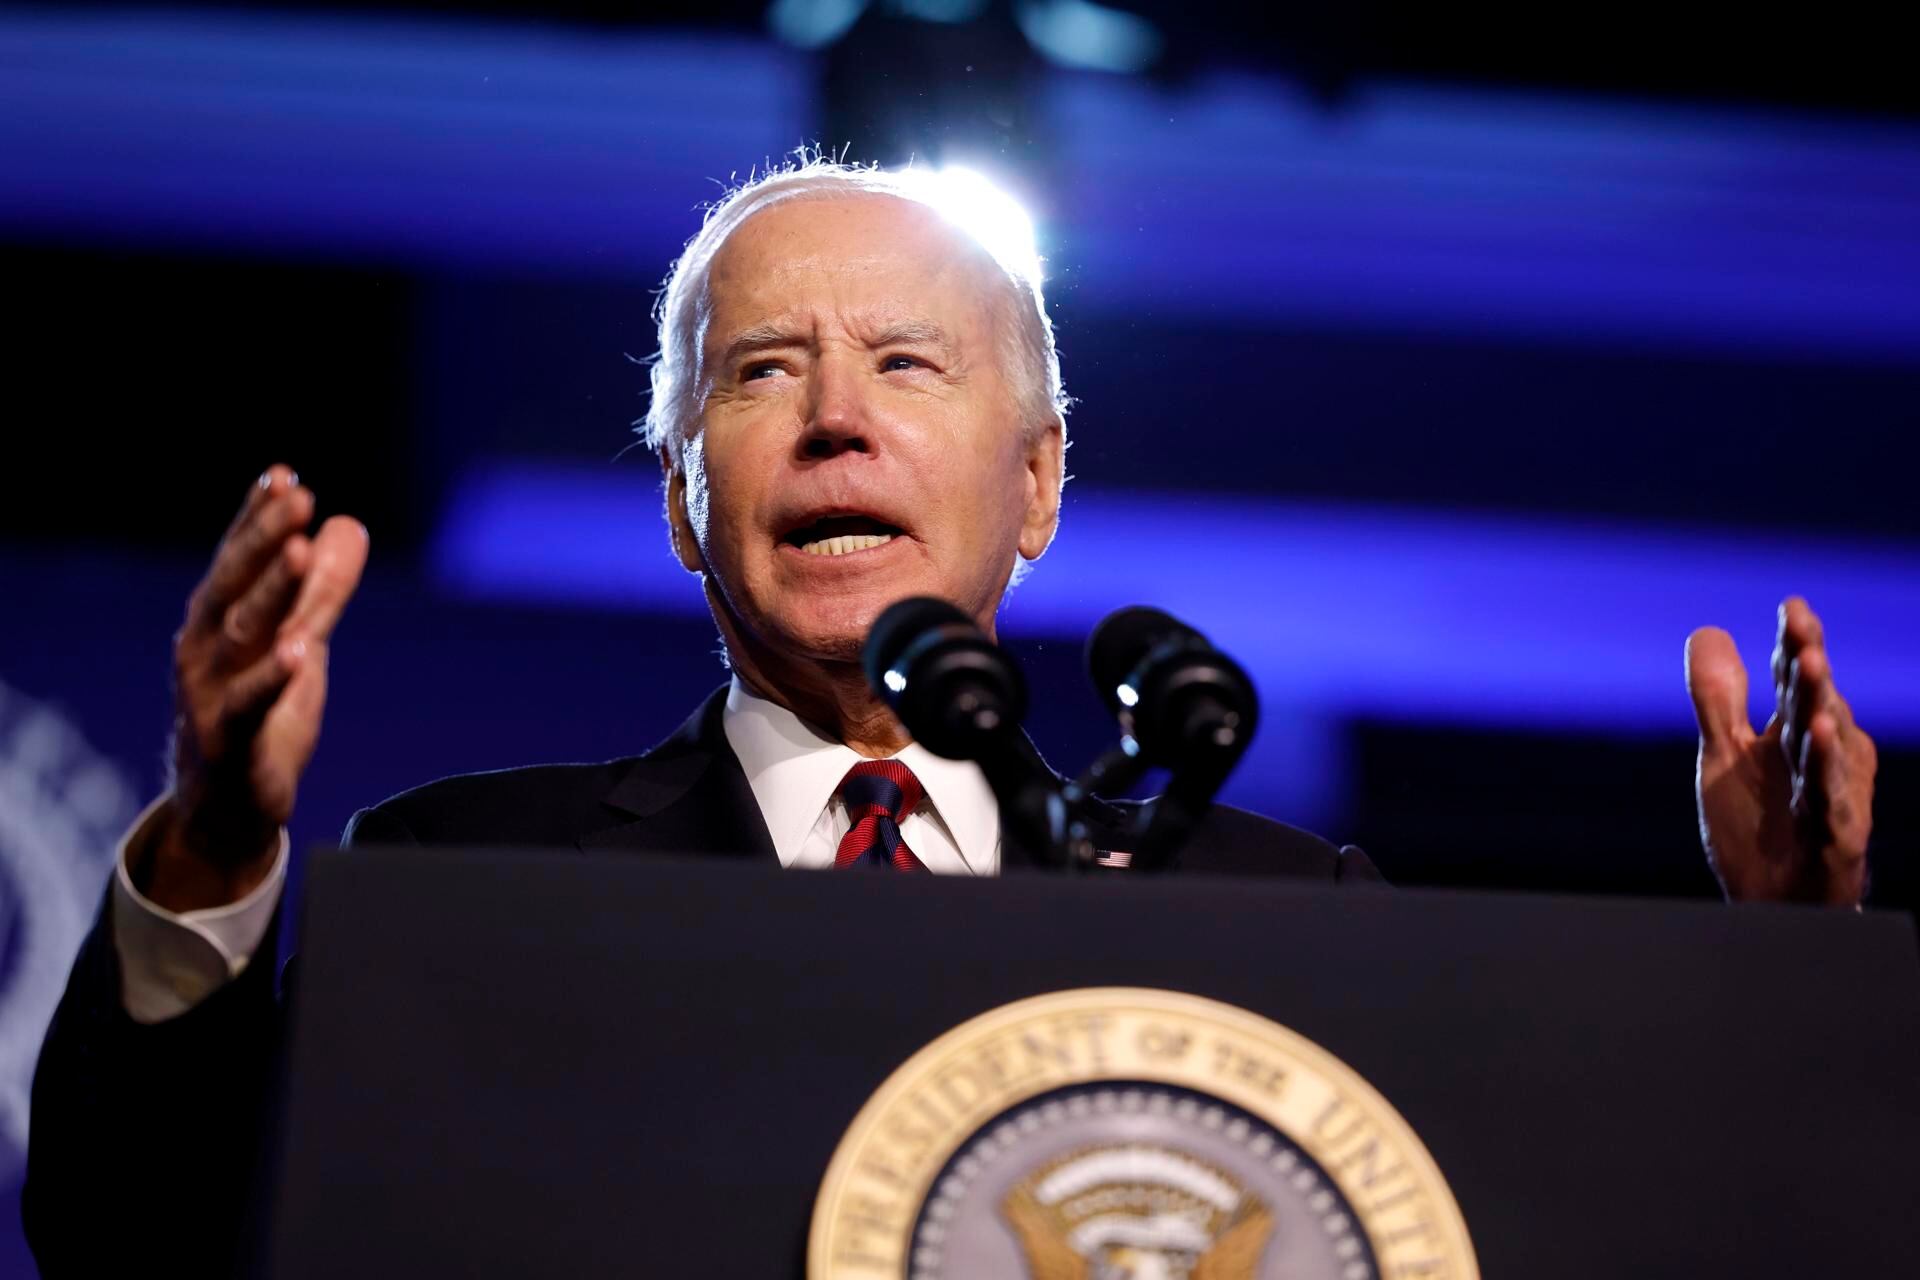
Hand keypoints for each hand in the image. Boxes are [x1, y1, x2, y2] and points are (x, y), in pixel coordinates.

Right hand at [144, 466, 368, 911]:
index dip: (257, 517)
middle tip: (297, 497)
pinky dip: (271, 678)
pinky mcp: (227, 741)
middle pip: (234, 584)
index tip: (283, 474)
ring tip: (298, 552)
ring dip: (270, 592)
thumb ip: (323, 591)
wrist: (228, 809)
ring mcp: (209, 695)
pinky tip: (297, 651)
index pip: (238, 559)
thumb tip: (349, 525)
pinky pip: (248, 706)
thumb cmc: (259, 718)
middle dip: (264, 538)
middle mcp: (204, 650)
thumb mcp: (298, 646)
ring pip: (241, 636)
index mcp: (218, 621)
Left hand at [1686, 597, 1876, 904]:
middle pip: (1813, 700)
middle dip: (1809, 660)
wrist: (1770, 901)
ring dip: (1821, 703)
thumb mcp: (1724, 756)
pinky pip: (1831, 795)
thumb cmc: (1755, 826)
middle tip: (1802, 624)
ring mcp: (1832, 791)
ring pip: (1826, 741)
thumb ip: (1718, 700)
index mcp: (1792, 731)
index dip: (1793, 643)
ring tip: (1813, 664)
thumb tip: (1708, 631)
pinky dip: (1825, 767)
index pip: (1792, 680)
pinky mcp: (1837, 832)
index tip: (1792, 605)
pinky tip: (1818, 735)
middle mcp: (1820, 754)